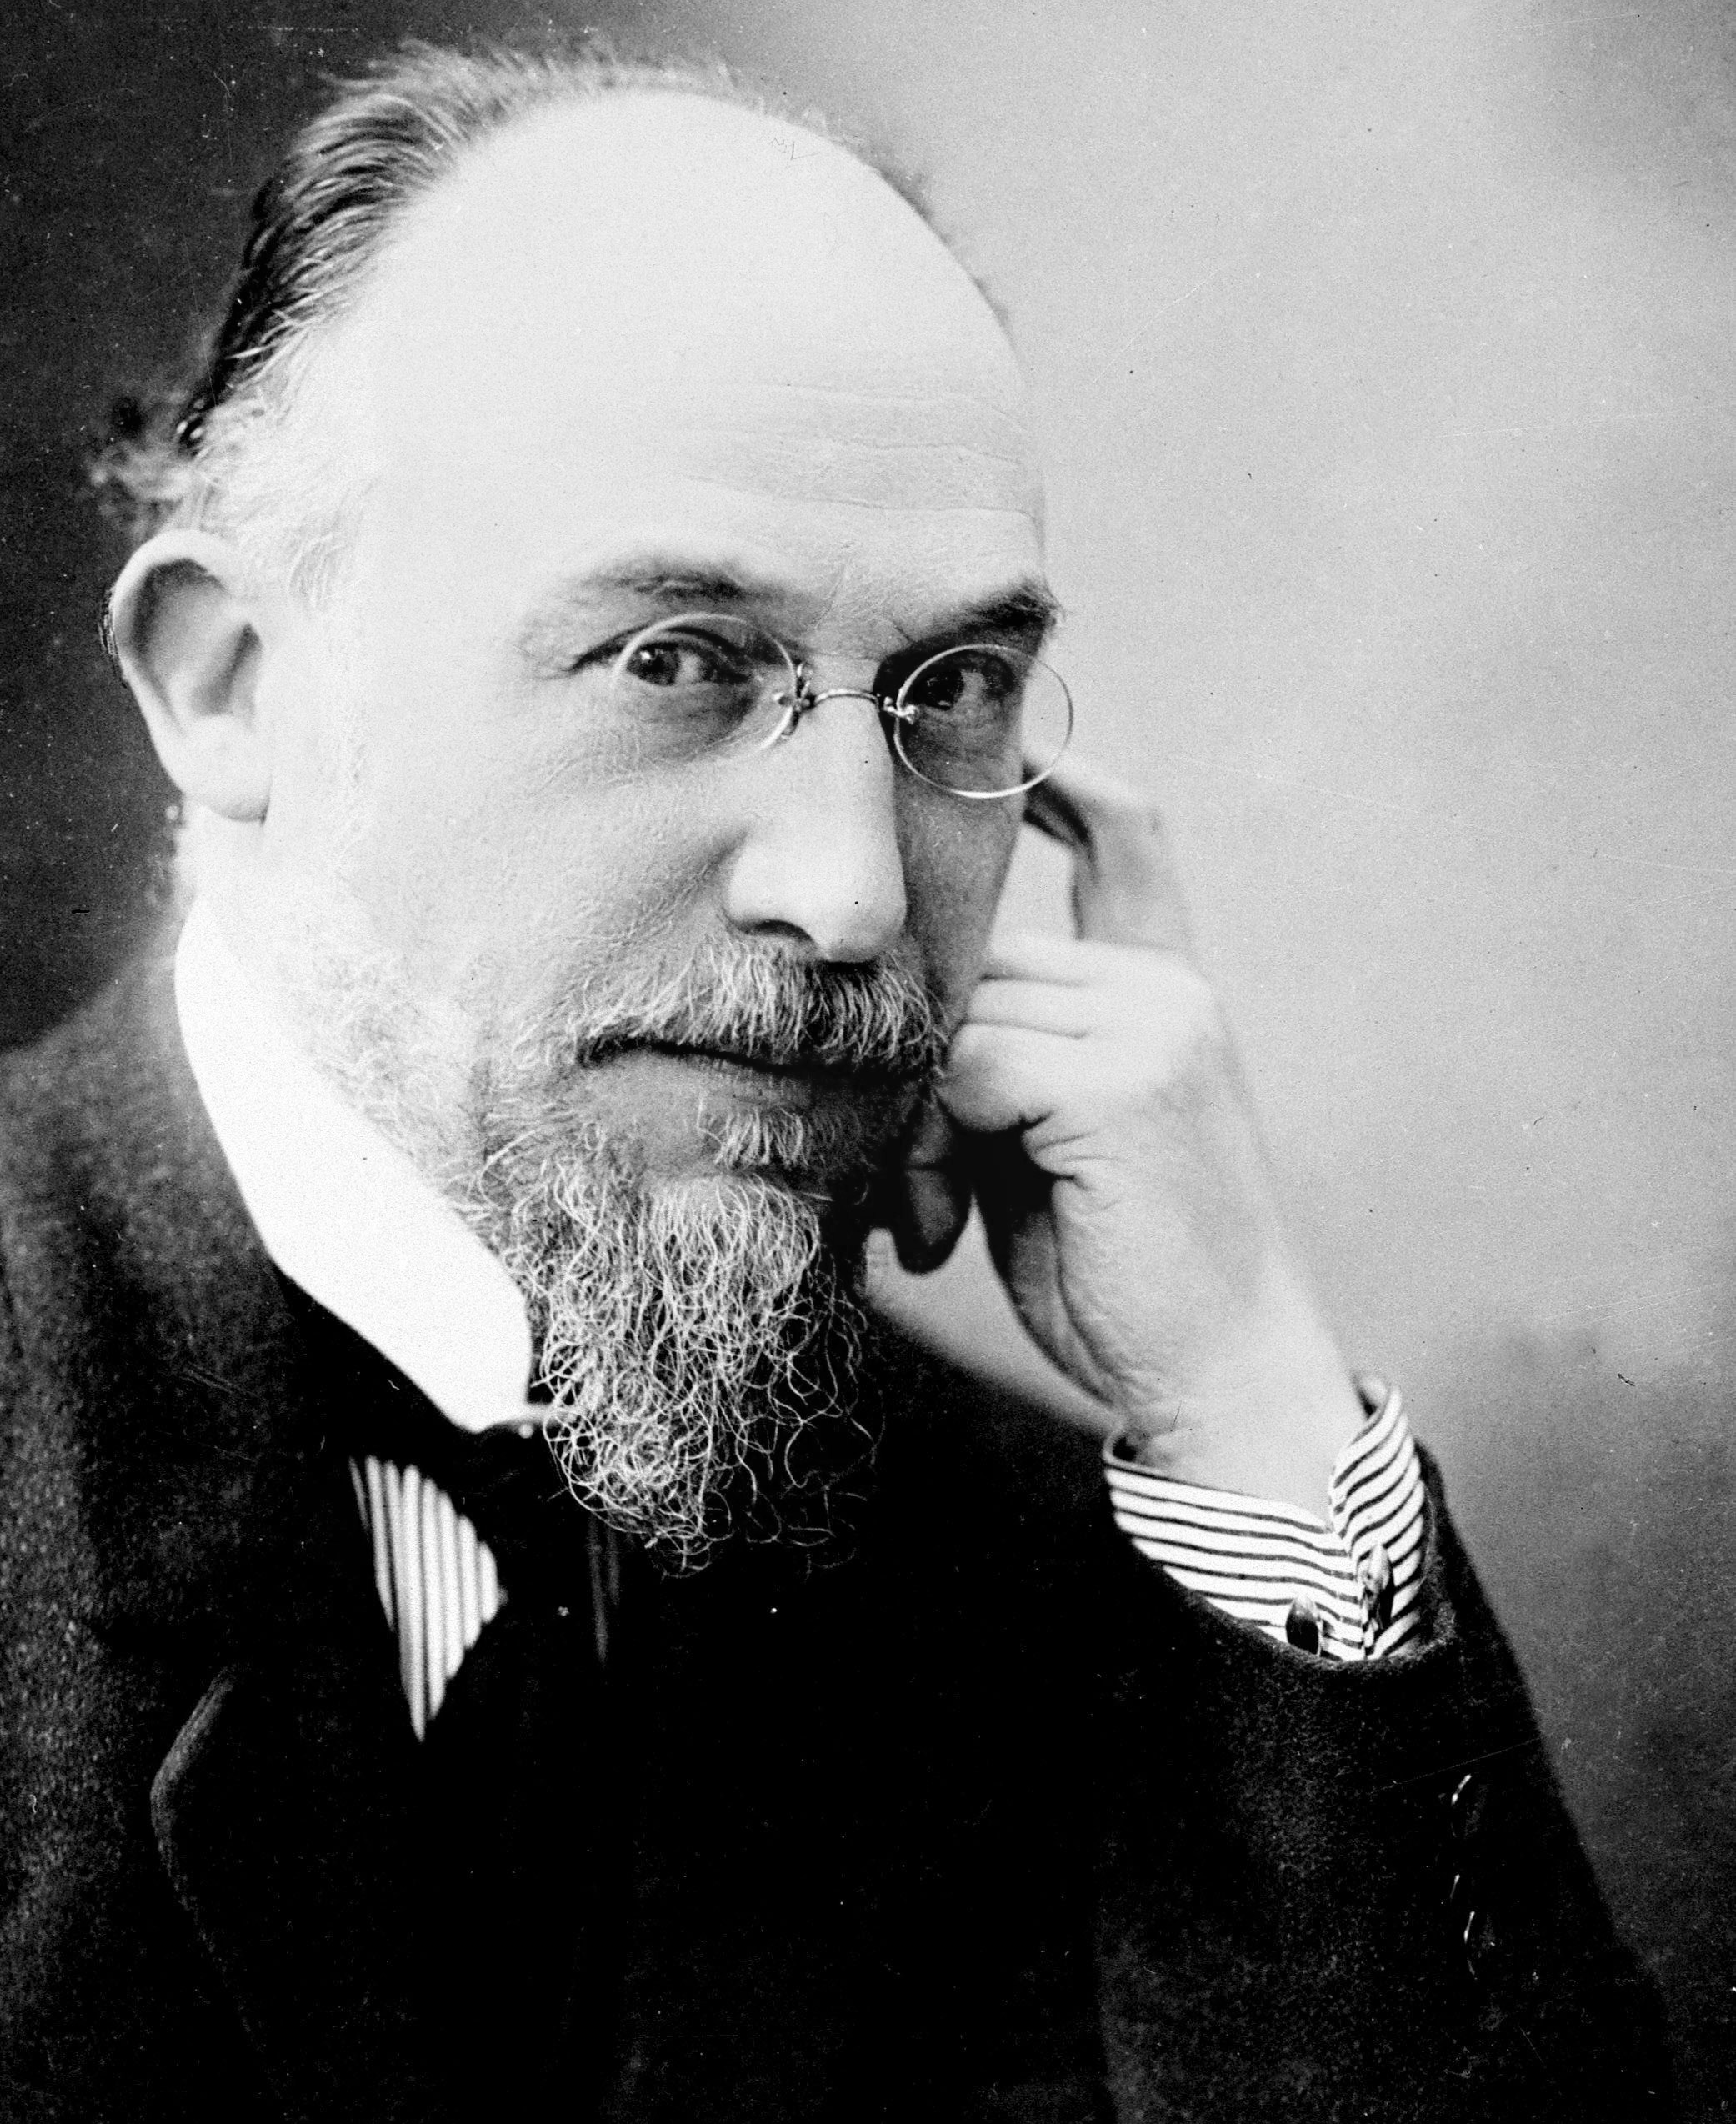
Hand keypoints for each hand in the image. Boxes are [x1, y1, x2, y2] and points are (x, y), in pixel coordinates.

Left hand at [890, 758, 1362, 1509]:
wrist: (1218, 1376)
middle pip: (981, 963)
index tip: (1022, 747)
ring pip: (960, 1021)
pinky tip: (945, 1226)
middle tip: (912, 1192)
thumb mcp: (1052, 1149)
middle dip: (920, 1069)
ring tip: (929, 1219)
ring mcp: (1153, 1026)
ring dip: (913, 1126)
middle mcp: (1168, 992)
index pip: (1126, 848)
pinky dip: (929, 1150)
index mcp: (1168, 996)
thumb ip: (1006, 1065)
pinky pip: (964, 1074)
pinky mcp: (1119, 1082)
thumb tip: (904, 1019)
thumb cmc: (1124, 1279)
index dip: (1071, 790)